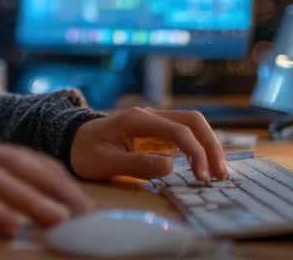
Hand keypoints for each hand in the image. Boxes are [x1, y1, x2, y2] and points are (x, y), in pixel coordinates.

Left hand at [69, 107, 227, 181]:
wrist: (73, 140)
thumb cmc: (86, 152)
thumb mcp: (105, 163)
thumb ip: (136, 165)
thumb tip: (170, 167)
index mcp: (137, 119)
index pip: (178, 130)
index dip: (195, 153)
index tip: (202, 177)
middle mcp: (150, 115)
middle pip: (193, 120)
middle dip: (211, 145)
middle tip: (220, 175)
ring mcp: (155, 121)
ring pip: (192, 124)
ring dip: (209, 145)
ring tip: (218, 173)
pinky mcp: (157, 131)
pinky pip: (185, 133)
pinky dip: (200, 147)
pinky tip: (206, 165)